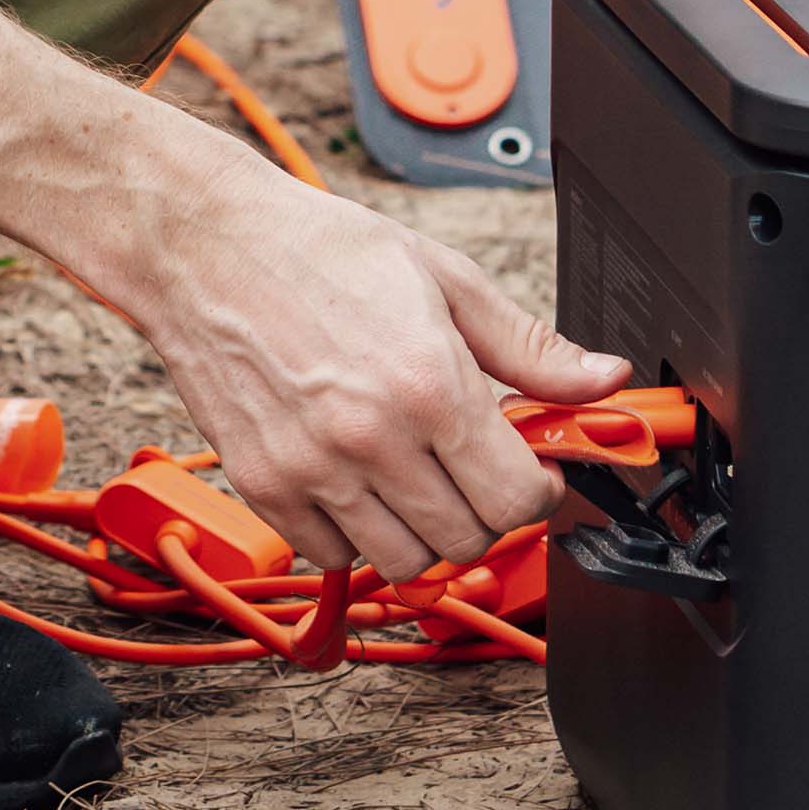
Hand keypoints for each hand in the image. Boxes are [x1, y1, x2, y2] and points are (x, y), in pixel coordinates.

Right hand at [134, 161, 628, 582]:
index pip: (518, 499)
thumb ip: (529, 347)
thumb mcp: (447, 281)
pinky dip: (358, 534)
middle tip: (477, 469)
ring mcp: (313, 470)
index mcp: (430, 384)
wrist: (206, 246)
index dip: (540, 490)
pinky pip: (335, 556)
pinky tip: (361, 483)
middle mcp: (372, 438)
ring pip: (406, 562)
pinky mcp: (265, 487)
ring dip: (428, 532)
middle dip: (488, 511)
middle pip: (469, 540)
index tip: (533, 470)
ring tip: (420, 478)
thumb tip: (602, 379)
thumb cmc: (321, 252)